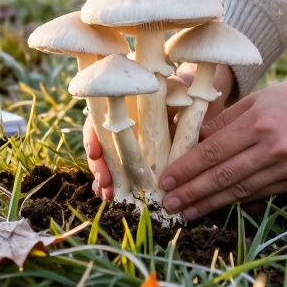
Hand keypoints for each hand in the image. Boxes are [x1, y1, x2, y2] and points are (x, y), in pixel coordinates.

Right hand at [85, 63, 235, 199]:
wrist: (193, 100)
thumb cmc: (182, 90)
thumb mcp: (178, 88)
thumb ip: (174, 95)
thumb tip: (179, 106)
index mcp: (122, 103)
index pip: (97, 120)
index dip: (94, 136)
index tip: (96, 153)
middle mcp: (119, 124)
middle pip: (100, 145)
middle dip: (99, 166)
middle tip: (105, 182)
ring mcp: (125, 143)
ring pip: (107, 162)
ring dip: (104, 180)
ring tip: (107, 195)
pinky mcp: (136, 161)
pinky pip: (120, 176)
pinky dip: (115, 187)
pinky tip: (112, 198)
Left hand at [158, 57, 286, 219]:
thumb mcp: (254, 101)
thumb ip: (223, 122)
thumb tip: (193, 142)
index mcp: (259, 124)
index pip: (214, 151)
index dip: (187, 168)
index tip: (166, 179)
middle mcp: (274, 148)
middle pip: (224, 176)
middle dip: (192, 192)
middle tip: (168, 203)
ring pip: (241, 191)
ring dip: (210, 203)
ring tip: (186, 211)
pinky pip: (259, 194)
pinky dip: (235, 200)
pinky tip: (216, 204)